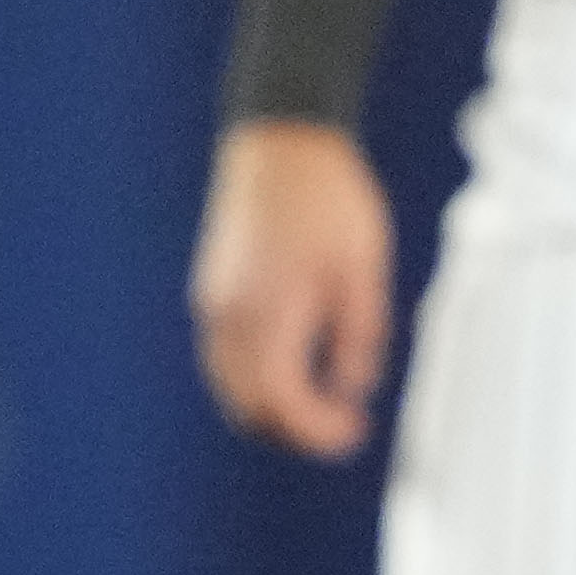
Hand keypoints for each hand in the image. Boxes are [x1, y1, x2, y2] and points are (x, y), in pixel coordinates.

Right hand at [194, 122, 399, 456]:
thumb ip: (359, 336)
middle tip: (343, 430)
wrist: (282, 139)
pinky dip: (255, 380)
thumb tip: (353, 389)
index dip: (316, 431)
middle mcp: (227, 316)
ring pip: (230, 385)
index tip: (353, 435)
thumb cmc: (330, 199)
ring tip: (324, 406)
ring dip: (272, 408)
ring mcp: (213, 304)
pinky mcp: (212, 290)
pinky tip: (296, 372)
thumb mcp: (363, 269)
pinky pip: (225, 358)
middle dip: (293, 430)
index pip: (280, 401)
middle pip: (247, 405)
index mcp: (267, 312)